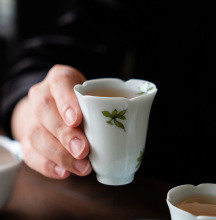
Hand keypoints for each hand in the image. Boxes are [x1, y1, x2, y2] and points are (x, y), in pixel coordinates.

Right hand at [11, 64, 91, 178]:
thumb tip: (121, 135)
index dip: (67, 101)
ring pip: (36, 134)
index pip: (60, 82)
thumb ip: (100, 109)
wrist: (54, 109)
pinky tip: (64, 172)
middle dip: (64, 134)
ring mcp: (31, 117)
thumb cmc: (81, 102)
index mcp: (60, 79)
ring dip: (59, 155)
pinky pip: (30, 153)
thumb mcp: (92, 96)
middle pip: (44, 111)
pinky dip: (48, 165)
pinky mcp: (27, 138)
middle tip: (82, 151)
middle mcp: (41, 95)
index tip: (77, 120)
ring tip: (81, 167)